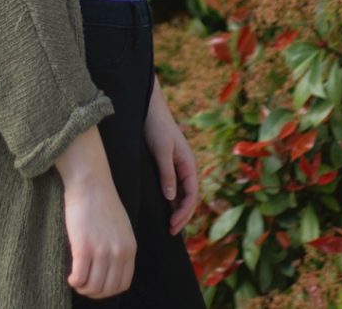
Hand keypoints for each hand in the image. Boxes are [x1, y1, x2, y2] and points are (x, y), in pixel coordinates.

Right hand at [55, 125, 136, 298]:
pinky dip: (74, 281)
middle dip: (94, 292)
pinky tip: (70, 276)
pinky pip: (80, 278)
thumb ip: (120, 247)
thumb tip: (110, 270)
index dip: (108, 289)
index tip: (96, 284)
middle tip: (83, 283)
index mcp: (130, 247)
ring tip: (76, 279)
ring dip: (83, 288)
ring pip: (93, 287)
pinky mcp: (84, 247)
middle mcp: (119, 251)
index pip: (123, 283)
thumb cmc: (101, 201)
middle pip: (108, 289)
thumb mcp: (121, 226)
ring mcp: (102, 250)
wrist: (90, 181)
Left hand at [143, 75, 199, 235]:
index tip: (173, 226)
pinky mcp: (167, 164)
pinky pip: (172, 186)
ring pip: (181, 193)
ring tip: (167, 225)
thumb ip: (167, 174)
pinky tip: (162, 208)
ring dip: (176, 209)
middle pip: (188, 197)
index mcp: (189, 164)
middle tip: (170, 232)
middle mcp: (186, 167)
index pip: (192, 195)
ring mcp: (177, 166)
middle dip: (182, 216)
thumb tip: (171, 199)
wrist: (149, 108)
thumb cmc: (157, 127)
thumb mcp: (162, 151)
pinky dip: (170, 199)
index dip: (184, 213)